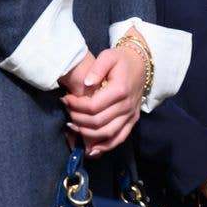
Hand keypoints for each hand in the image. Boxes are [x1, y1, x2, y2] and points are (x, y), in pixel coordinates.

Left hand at [61, 37, 145, 156]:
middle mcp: (127, 106)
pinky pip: (119, 139)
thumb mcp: (109, 56)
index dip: (76, 105)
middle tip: (67, 111)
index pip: (93, 106)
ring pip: (107, 134)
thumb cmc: (121, 60)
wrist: (141, 65)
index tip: (66, 99)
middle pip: (97, 122)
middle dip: (77, 119)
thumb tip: (86, 84)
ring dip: (87, 134)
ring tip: (72, 126)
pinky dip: (105, 147)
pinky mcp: (132, 121)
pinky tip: (91, 150)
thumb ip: (97, 68)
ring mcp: (131, 115)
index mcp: (120, 90)